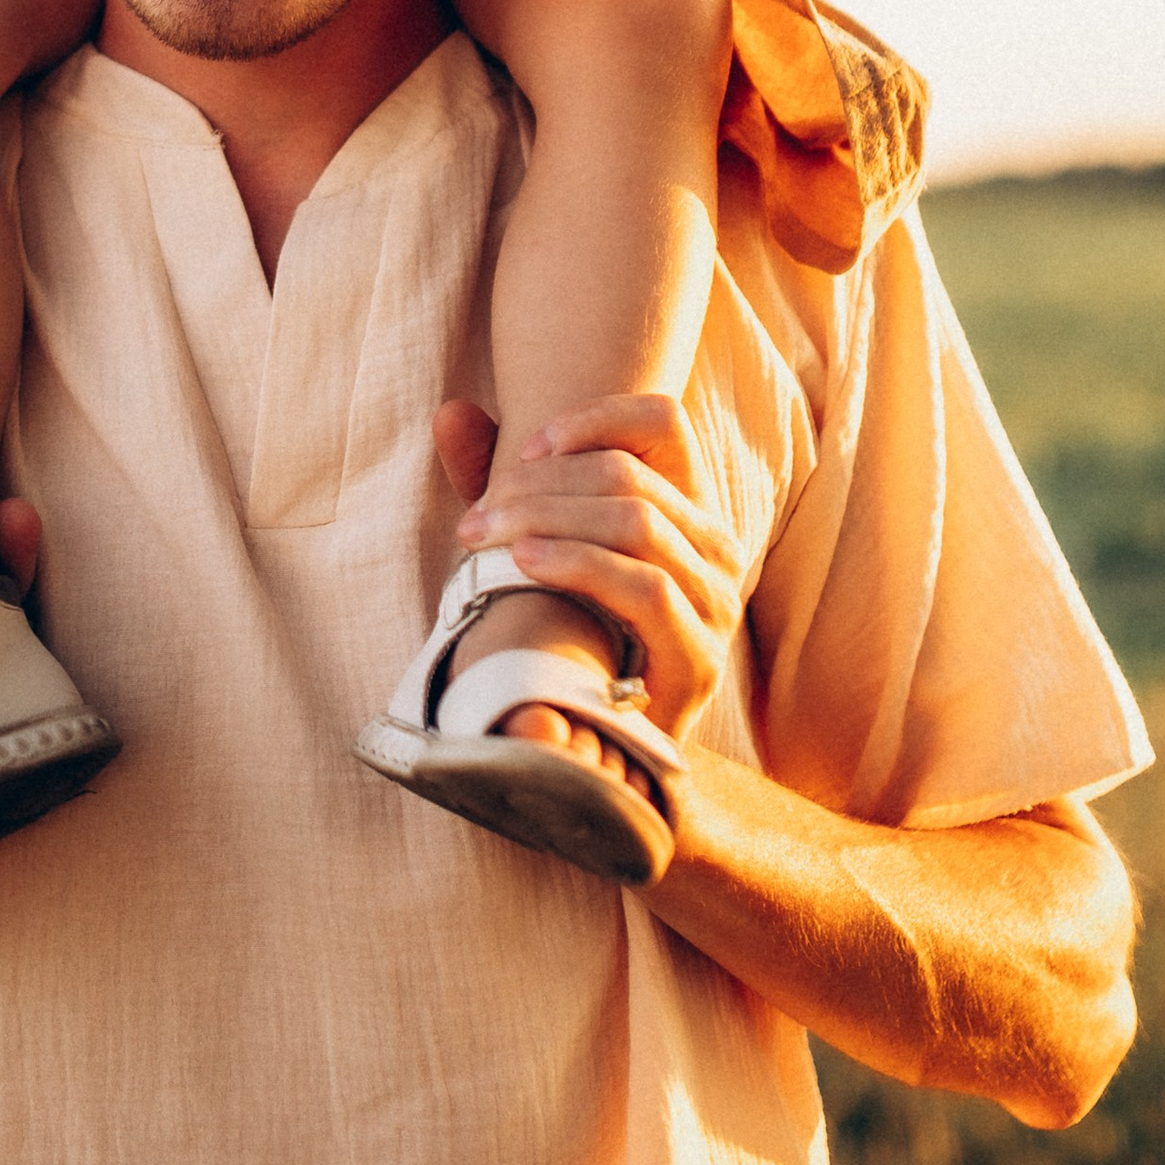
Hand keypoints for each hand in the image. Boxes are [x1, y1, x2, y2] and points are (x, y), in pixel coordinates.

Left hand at [430, 394, 741, 739]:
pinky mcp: (700, 658)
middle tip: (475, 516)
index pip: (664, 422)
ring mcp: (716, 603)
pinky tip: (524, 564)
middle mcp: (716, 547)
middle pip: (630, 475)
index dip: (594, 418)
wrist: (607, 753)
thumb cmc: (568, 636)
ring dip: (547, 521)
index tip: (525, 447)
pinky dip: (579, 564)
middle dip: (539, 485)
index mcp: (688, 509)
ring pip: (637, 523)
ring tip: (482, 538)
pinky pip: (646, 588)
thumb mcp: (530, 545)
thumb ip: (496, 482)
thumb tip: (448, 411)